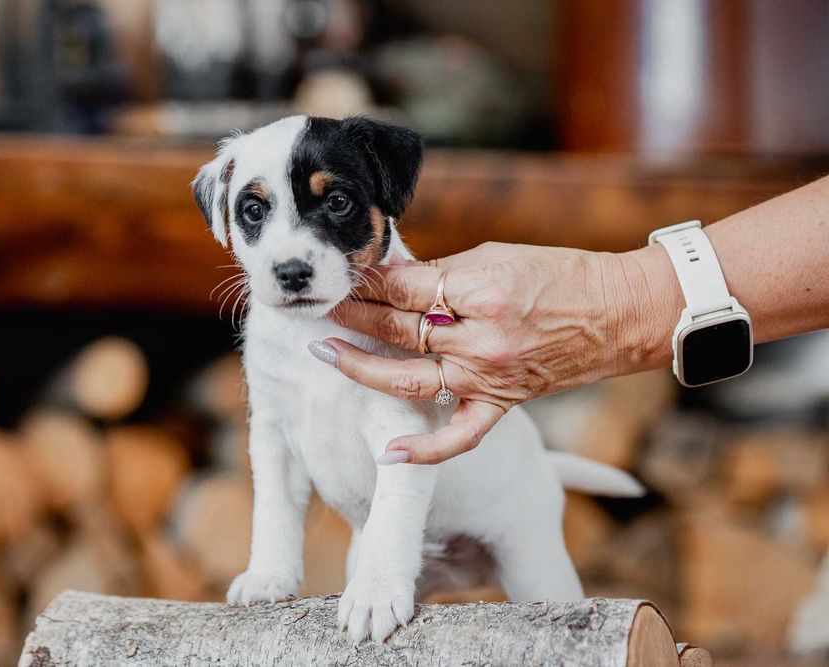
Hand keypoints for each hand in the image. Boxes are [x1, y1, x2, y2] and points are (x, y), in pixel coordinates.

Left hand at [314, 242, 679, 463]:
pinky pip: (460, 435)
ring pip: (411, 378)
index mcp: (481, 291)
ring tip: (324, 353)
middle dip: (352, 314)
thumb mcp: (496, 257)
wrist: (620, 312)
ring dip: (362, 367)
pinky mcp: (504, 403)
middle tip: (316, 304)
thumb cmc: (559, 274)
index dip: (366, 281)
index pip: (404, 287)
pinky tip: (386, 450)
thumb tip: (390, 277)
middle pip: (399, 328)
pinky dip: (424, 449)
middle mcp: (481, 337)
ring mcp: (491, 376)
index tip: (339, 275)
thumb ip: (442, 274)